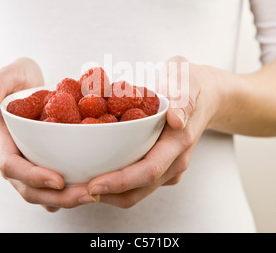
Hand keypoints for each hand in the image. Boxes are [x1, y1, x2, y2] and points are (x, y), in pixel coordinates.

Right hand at [0, 57, 98, 211]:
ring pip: (41, 193)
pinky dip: (69, 193)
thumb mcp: (8, 75)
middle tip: (87, 194)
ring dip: (66, 199)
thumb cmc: (15, 81)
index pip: (11, 165)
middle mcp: (11, 158)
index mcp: (0, 139)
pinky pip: (52, 187)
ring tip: (93, 196)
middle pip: (28, 188)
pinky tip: (90, 191)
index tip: (59, 180)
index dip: (33, 176)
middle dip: (57, 196)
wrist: (19, 91)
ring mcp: (26, 165)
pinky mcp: (41, 166)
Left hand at [86, 56, 217, 207]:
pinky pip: (134, 182)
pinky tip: (90, 174)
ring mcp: (166, 167)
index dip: (119, 181)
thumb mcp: (186, 81)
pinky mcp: (158, 167)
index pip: (147, 171)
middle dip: (103, 194)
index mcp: (178, 143)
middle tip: (70, 191)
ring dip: (105, 193)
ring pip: (134, 191)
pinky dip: (112, 183)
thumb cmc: (190, 84)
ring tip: (73, 187)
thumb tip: (176, 119)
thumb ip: (182, 99)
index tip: (91, 185)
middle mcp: (173, 162)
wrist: (205, 94)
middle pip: (137, 190)